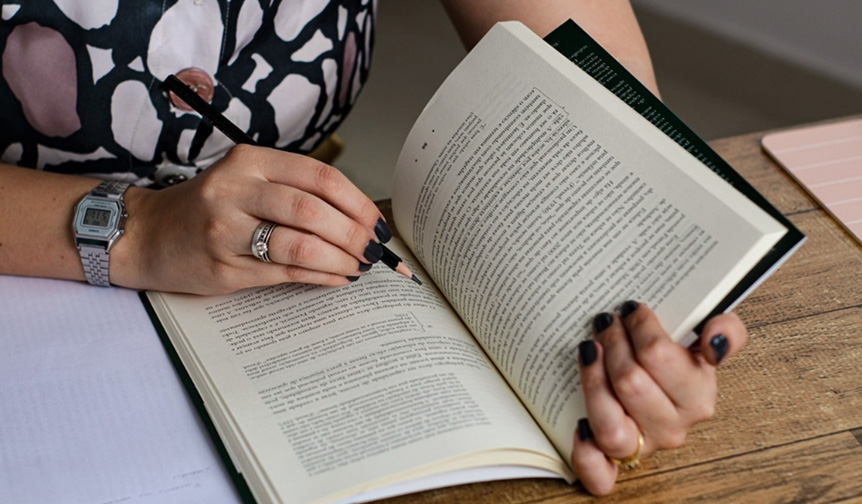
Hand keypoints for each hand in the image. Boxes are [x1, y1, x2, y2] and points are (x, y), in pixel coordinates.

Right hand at [111, 144, 389, 293]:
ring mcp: (226, 230)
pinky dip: (320, 277)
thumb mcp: (245, 180)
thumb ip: (293, 190)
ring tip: (358, 266)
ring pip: (300, 245)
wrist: (147, 235)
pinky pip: (285, 273)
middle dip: (353, 233)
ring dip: (340, 259)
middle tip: (373, 250)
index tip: (377, 222)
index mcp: (249, 160)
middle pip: (312, 210)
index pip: (318, 176)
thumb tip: (357, 218)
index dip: (356, 202)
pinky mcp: (223, 266)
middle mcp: (236, 190)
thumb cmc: (207, 208)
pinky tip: (338, 278)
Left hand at [571, 301, 747, 494]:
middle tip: (605, 322)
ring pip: (611, 426)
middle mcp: (672, 428)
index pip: (660, 357)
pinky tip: (579, 426)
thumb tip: (714, 340)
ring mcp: (642, 447)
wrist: (654, 383)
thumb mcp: (704, 337)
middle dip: (612, 344)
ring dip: (593, 382)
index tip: (630, 309)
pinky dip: (586, 454)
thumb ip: (726, 329)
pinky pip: (599, 475)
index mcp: (697, 398)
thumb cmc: (674, 359)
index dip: (640, 328)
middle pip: (631, 384)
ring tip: (588, 350)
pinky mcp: (613, 463)